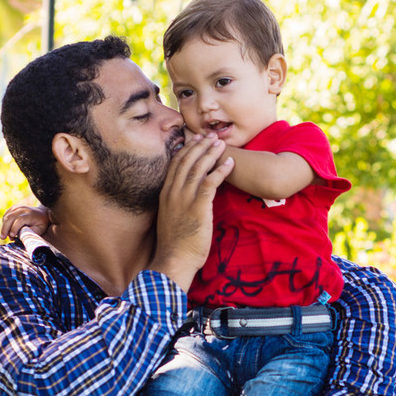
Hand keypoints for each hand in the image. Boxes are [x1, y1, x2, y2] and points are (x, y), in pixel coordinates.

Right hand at [0, 203, 52, 239]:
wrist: (42, 213)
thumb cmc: (41, 224)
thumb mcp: (39, 229)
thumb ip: (30, 232)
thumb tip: (19, 236)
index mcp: (30, 214)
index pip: (19, 220)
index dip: (14, 228)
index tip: (12, 236)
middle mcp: (23, 209)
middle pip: (10, 217)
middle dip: (5, 228)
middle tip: (2, 238)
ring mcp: (17, 207)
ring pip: (6, 216)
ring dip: (4, 227)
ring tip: (5, 236)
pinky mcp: (14, 207)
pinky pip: (6, 215)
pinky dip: (4, 223)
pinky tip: (6, 230)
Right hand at [151, 132, 231, 289]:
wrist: (174, 260)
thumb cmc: (175, 244)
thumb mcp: (171, 219)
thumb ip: (176, 205)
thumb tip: (186, 199)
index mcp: (165, 194)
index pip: (175, 164)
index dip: (187, 149)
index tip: (196, 140)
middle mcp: (173, 192)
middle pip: (186, 161)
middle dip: (200, 145)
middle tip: (211, 135)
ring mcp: (184, 199)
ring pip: (198, 168)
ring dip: (211, 153)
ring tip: (221, 143)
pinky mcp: (198, 207)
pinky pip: (210, 182)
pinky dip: (220, 170)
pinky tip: (229, 163)